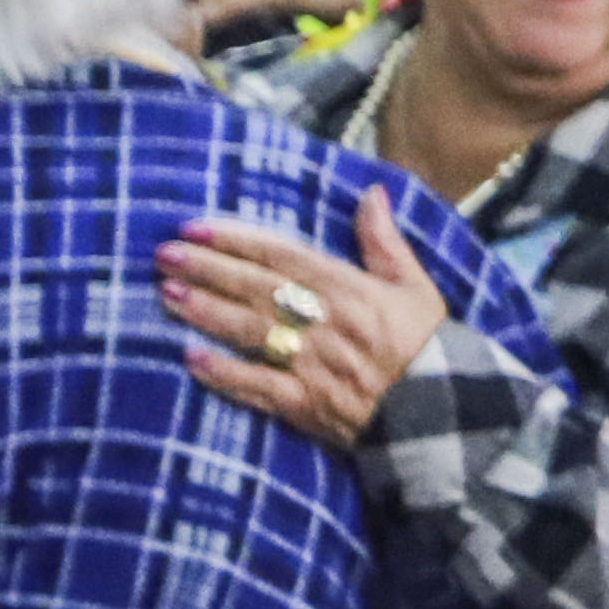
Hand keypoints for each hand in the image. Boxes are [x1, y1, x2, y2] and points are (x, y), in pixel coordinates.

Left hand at [162, 188, 454, 446]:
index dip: (236, 241)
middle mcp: (324, 322)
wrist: (444, 416)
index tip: (196, 228)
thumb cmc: (431, 348)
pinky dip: (223, 373)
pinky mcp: (306, 405)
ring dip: (205, 311)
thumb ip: (386, 241)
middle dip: (207, 270)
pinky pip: (256, 386)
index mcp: (350, 289)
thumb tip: (372, 192)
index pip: (281, 256)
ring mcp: (311, 364)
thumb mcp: (417, 287)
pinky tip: (190, 358)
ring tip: (168, 294)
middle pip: (254, 289)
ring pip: (248, 331)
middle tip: (164, 255)